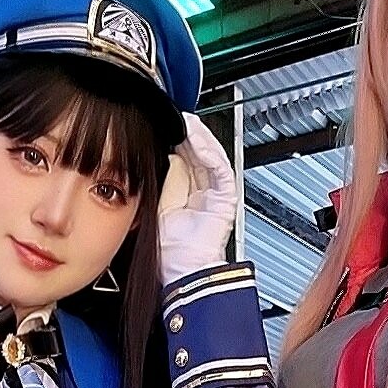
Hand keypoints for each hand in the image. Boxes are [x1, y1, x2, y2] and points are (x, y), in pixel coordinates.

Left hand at [158, 113, 237, 282]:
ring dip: (200, 139)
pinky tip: (198, 141)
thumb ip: (168, 182)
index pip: (187, 160)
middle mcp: (205, 192)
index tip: (167, 127)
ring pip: (211, 158)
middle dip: (190, 136)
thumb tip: (170, 157)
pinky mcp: (226, 198)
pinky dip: (210, 154)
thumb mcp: (161, 205)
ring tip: (188, 124)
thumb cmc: (171, 248)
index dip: (179, 142)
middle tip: (178, 119)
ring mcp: (217, 195)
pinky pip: (220, 170)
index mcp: (189, 194)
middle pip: (200, 156)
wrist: (183, 268)